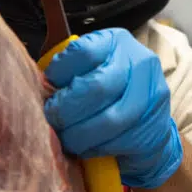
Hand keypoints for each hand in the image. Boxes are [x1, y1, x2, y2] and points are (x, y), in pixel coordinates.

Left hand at [42, 28, 182, 188]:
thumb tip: (35, 81)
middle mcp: (140, 63)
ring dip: (78, 134)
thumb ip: (66, 70)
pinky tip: (86, 147)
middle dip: (66, 109)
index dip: (59, 73)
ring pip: (108, 120)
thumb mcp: (89, 69)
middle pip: (96, 87)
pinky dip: (96, 149)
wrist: (150, 123)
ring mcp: (152, 96)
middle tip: (52, 119)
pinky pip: (119, 142)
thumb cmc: (107, 94)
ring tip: (66, 138)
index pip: (83, 52)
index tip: (49, 88)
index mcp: (117, 42)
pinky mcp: (156, 126)